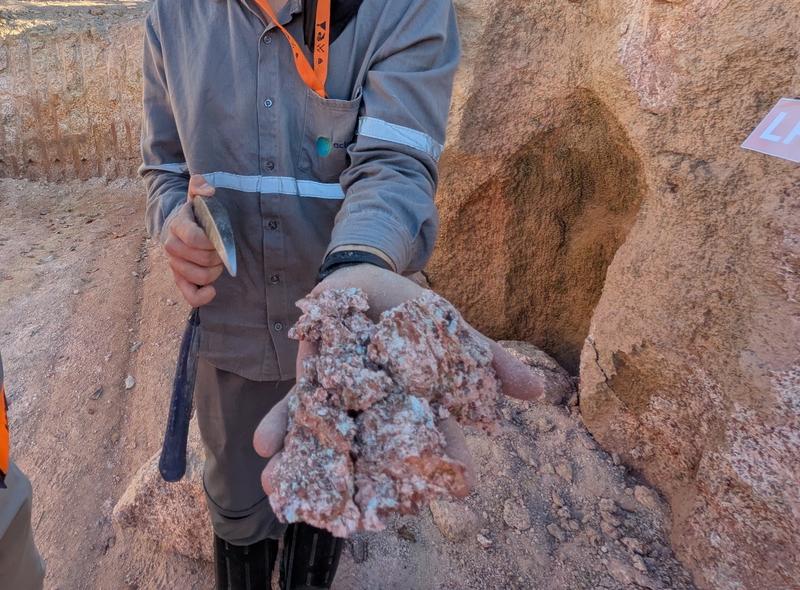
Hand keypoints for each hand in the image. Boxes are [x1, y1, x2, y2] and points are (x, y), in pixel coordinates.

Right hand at [163, 175, 224, 306]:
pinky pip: (190, 296)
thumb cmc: (195, 214)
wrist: (181, 229)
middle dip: (217, 256)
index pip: (194, 238)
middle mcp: (172, 246)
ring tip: (217, 263)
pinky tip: (213, 290)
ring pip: (199, 277)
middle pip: (201, 259)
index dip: (211, 241)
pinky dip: (203, 296)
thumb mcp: (197, 195)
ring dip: (214, 272)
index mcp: (178, 225)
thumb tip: (209, 191)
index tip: (218, 237)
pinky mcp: (180, 280)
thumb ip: (200, 185)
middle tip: (221, 250)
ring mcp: (175, 264)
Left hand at [254, 264, 543, 497]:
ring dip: (306, 468)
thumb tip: (538, 391)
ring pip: (328, 444)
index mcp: (416, 409)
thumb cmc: (411, 311)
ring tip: (284, 493)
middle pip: (374, 457)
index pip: (436, 441)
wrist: (364, 279)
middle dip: (365, 486)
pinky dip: (278, 427)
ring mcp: (343, 404)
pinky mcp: (312, 385)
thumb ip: (486, 360)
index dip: (449, 463)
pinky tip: (262, 445)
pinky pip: (294, 410)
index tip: (461, 489)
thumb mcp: (450, 330)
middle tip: (355, 519)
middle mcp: (378, 417)